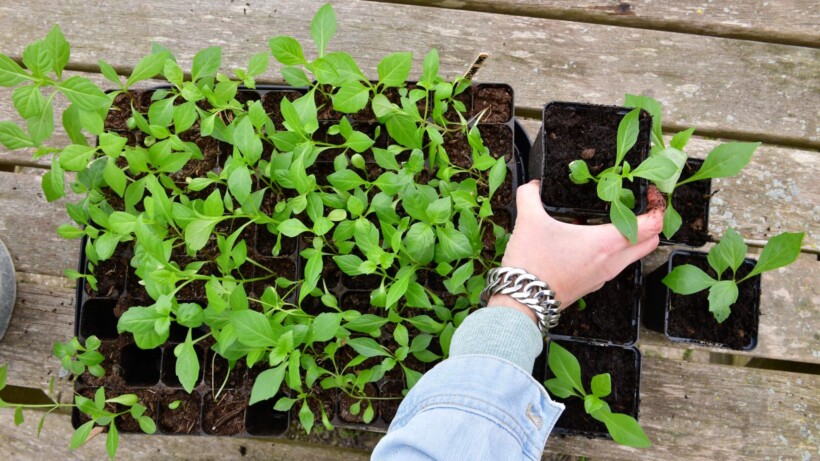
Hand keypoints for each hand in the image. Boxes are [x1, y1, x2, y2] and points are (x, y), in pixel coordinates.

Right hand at [489, 180, 662, 318]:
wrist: (522, 300)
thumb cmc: (532, 262)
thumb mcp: (528, 220)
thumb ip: (529, 195)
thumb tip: (532, 185)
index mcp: (606, 243)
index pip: (651, 225)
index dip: (657, 206)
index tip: (649, 193)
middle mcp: (612, 262)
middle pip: (651, 242)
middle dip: (650, 223)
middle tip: (635, 205)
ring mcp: (603, 276)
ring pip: (633, 255)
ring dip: (632, 238)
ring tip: (612, 221)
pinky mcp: (592, 285)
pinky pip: (614, 265)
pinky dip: (613, 252)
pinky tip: (590, 242)